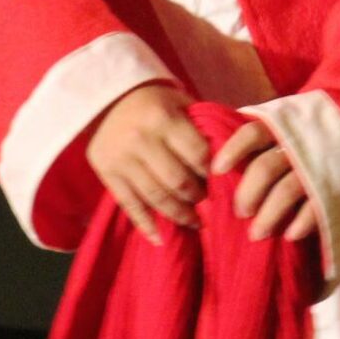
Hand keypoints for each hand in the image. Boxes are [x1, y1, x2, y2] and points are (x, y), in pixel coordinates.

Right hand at [86, 83, 207, 243]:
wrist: (108, 99)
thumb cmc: (155, 103)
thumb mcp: (180, 103)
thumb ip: (203, 126)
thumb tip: (233, 159)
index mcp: (163, 118)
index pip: (197, 154)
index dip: (213, 173)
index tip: (223, 184)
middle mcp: (140, 138)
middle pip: (177, 180)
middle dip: (198, 197)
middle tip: (209, 205)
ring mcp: (121, 158)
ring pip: (155, 196)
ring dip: (178, 214)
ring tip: (194, 222)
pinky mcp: (106, 173)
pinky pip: (129, 205)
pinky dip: (146, 225)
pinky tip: (161, 238)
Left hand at [210, 122, 320, 245]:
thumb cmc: (312, 134)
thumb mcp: (289, 123)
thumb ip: (263, 135)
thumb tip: (221, 154)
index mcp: (284, 126)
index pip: (252, 133)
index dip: (233, 150)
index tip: (216, 170)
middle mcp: (300, 144)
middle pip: (264, 168)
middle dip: (248, 193)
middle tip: (240, 212)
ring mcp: (319, 166)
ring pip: (285, 191)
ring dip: (268, 216)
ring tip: (257, 234)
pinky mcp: (336, 187)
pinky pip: (315, 208)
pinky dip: (300, 223)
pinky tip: (289, 235)